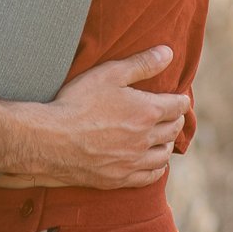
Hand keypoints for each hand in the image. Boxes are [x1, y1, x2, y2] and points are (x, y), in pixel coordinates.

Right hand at [31, 46, 187, 189]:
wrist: (51, 140)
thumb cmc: (78, 102)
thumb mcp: (109, 74)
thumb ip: (141, 64)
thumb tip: (168, 53)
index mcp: (147, 111)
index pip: (177, 106)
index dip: (181, 101)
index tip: (181, 99)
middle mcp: (146, 139)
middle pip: (173, 130)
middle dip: (175, 120)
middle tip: (172, 115)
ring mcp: (133, 161)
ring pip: (164, 154)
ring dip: (168, 144)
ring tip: (164, 137)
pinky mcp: (120, 178)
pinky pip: (150, 176)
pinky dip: (157, 168)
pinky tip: (155, 163)